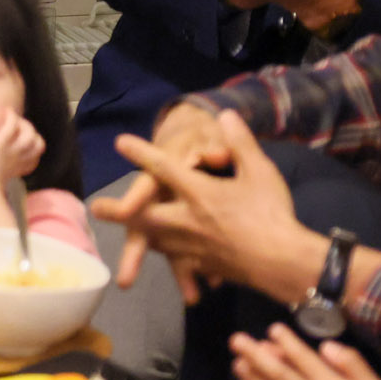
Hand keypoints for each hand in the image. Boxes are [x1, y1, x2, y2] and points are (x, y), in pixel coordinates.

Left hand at [0, 110, 45, 195]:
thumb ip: (3, 168)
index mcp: (22, 168)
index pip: (37, 153)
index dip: (32, 144)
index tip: (20, 139)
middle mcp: (21, 159)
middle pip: (39, 143)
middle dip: (32, 132)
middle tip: (18, 126)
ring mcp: (12, 151)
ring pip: (29, 133)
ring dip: (23, 123)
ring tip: (12, 117)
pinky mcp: (0, 144)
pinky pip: (12, 125)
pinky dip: (11, 116)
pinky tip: (6, 111)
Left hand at [100, 112, 322, 305]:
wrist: (284, 263)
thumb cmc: (272, 214)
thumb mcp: (260, 171)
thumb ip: (240, 143)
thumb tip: (225, 115)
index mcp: (198, 192)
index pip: (164, 167)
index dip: (141, 153)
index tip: (120, 143)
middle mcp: (186, 219)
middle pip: (144, 214)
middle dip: (119, 209)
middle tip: (96, 208)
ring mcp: (192, 246)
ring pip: (157, 240)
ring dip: (140, 236)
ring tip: (128, 235)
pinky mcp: (203, 265)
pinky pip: (183, 262)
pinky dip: (175, 262)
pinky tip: (172, 264)